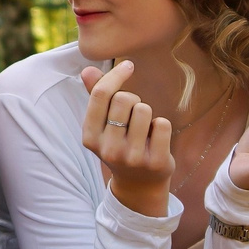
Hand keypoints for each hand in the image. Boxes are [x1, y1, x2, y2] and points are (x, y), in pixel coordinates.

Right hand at [78, 60, 172, 216]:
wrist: (139, 184)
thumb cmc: (120, 144)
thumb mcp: (103, 125)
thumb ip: (96, 97)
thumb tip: (87, 70)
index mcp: (89, 137)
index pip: (100, 95)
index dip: (115, 74)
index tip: (129, 65)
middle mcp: (107, 149)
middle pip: (124, 99)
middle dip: (132, 99)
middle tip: (133, 114)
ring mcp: (131, 157)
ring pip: (144, 109)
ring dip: (147, 112)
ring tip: (143, 128)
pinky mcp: (155, 161)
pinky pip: (162, 124)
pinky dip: (161, 125)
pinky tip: (156, 138)